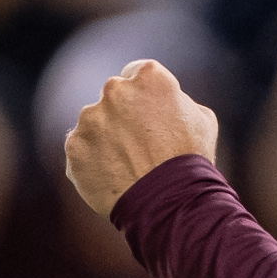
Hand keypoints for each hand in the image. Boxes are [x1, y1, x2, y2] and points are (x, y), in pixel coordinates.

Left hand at [64, 60, 218, 217]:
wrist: (171, 202)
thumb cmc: (192, 160)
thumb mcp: (201, 119)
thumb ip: (176, 100)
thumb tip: (164, 102)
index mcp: (148, 76)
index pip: (137, 74)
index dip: (145, 97)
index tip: (149, 116)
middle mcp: (115, 90)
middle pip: (114, 97)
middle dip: (123, 115)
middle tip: (140, 144)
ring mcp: (90, 119)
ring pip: (94, 123)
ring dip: (106, 138)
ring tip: (128, 165)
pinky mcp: (75, 147)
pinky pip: (81, 150)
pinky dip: (92, 161)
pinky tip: (114, 176)